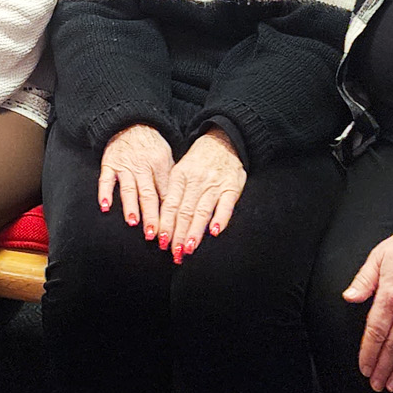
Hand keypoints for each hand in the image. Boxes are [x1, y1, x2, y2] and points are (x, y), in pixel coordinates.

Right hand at [98, 124, 174, 237]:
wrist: (130, 123)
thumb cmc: (151, 145)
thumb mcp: (167, 158)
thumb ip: (170, 181)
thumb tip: (178, 206)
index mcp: (160, 165)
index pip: (165, 193)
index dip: (168, 213)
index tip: (170, 231)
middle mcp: (142, 167)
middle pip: (148, 194)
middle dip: (151, 216)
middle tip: (153, 234)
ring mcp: (124, 166)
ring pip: (128, 189)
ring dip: (130, 206)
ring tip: (133, 222)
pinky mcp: (109, 164)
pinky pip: (105, 180)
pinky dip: (104, 193)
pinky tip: (105, 206)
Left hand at [160, 129, 246, 260]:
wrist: (223, 140)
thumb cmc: (198, 161)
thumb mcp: (181, 171)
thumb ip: (173, 193)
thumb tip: (161, 220)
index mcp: (179, 176)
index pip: (170, 204)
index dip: (165, 224)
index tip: (160, 241)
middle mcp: (195, 181)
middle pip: (184, 211)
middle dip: (178, 233)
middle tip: (174, 252)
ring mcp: (214, 185)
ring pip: (202, 210)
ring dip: (195, 231)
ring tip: (188, 248)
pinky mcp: (232, 187)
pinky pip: (226, 205)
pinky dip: (220, 218)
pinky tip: (214, 232)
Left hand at [343, 227, 392, 391]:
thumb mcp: (378, 257)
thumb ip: (363, 280)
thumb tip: (349, 297)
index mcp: (390, 297)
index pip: (376, 332)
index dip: (369, 353)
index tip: (364, 368)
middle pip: (392, 347)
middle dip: (383, 369)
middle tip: (376, 386)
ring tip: (392, 386)